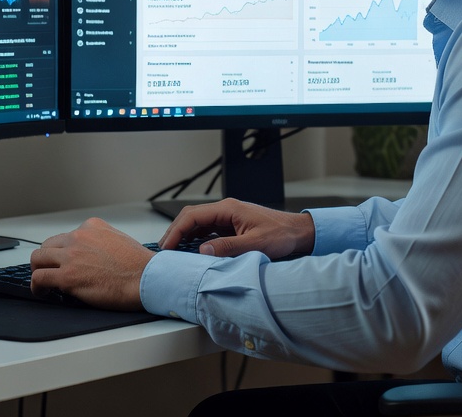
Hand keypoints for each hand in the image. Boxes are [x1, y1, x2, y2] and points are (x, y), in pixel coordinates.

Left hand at [30, 218, 153, 310]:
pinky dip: (37, 286)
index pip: (66, 236)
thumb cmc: (139, 265)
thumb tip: (92, 255)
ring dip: (38, 271)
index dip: (64, 252)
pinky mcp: (67, 276)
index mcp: (92, 226)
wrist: (146, 278)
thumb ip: (101, 241)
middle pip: (48, 245)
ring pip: (38, 259)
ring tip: (43, 283)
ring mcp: (71, 256)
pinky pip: (39, 278)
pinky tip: (43, 292)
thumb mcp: (119, 239)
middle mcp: (79, 237)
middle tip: (50, 271)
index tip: (66, 262)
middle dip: (47, 259)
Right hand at [161, 198, 314, 259]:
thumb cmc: (281, 235)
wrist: (297, 232)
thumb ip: (229, 247)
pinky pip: (207, 229)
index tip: (167, 246)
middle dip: (175, 232)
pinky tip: (191, 251)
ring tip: (173, 252)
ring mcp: (228, 217)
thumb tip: (203, 250)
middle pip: (191, 217)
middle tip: (164, 250)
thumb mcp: (255, 244)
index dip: (176, 231)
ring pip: (198, 223)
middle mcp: (226, 210)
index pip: (193, 216)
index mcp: (229, 209)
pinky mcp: (231, 225)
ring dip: (184, 235)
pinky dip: (195, 239)